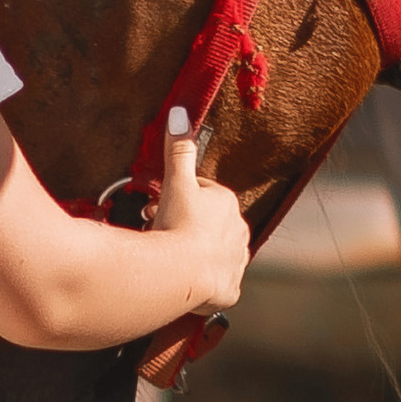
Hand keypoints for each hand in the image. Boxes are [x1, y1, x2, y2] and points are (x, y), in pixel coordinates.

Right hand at [151, 110, 252, 315]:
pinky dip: (203, 282)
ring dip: (196, 253)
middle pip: (209, 224)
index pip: (203, 194)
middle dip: (187, 226)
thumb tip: (179, 112)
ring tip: (171, 257)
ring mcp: (236, 261)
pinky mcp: (229, 289)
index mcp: (228, 204)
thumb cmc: (178, 225)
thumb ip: (179, 148)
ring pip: (214, 252)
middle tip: (160, 231)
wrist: (182, 273)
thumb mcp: (176, 182)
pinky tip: (186, 281)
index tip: (161, 207)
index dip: (179, 199)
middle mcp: (239, 231)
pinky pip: (217, 283)